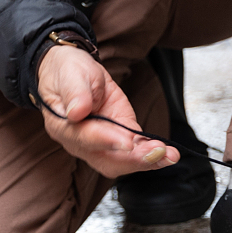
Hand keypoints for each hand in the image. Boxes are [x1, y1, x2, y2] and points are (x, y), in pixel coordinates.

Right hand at [36, 45, 180, 177]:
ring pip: (123, 160)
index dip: (106, 141)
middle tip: (156, 153)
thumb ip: (74, 93)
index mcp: (63, 127)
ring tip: (169, 155)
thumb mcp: (70, 75)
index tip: (126, 142)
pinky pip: (135, 150)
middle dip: (133, 159)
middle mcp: (82, 142)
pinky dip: (152, 153)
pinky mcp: (120, 135)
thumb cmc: (67, 73)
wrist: (73, 72)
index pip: (85, 138)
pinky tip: (168, 153)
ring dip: (147, 160)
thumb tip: (77, 112)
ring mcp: (102, 142)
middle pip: (106, 159)